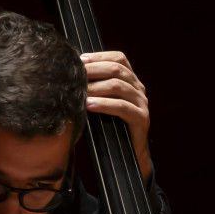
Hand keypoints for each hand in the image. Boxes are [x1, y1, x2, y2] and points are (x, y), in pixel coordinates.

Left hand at [81, 51, 152, 180]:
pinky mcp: (141, 118)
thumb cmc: (111, 128)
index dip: (100, 56)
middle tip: (77, 73)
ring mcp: (141, 103)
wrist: (129, 156)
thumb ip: (95, 90)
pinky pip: (122, 106)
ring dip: (96, 86)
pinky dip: (104, 104)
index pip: (119, 58)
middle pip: (118, 69)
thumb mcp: (103, 104)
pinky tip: (90, 105)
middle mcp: (138, 89)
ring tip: (80, 90)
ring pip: (119, 85)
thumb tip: (73, 76)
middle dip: (95, 69)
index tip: (81, 60)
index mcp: (131, 81)